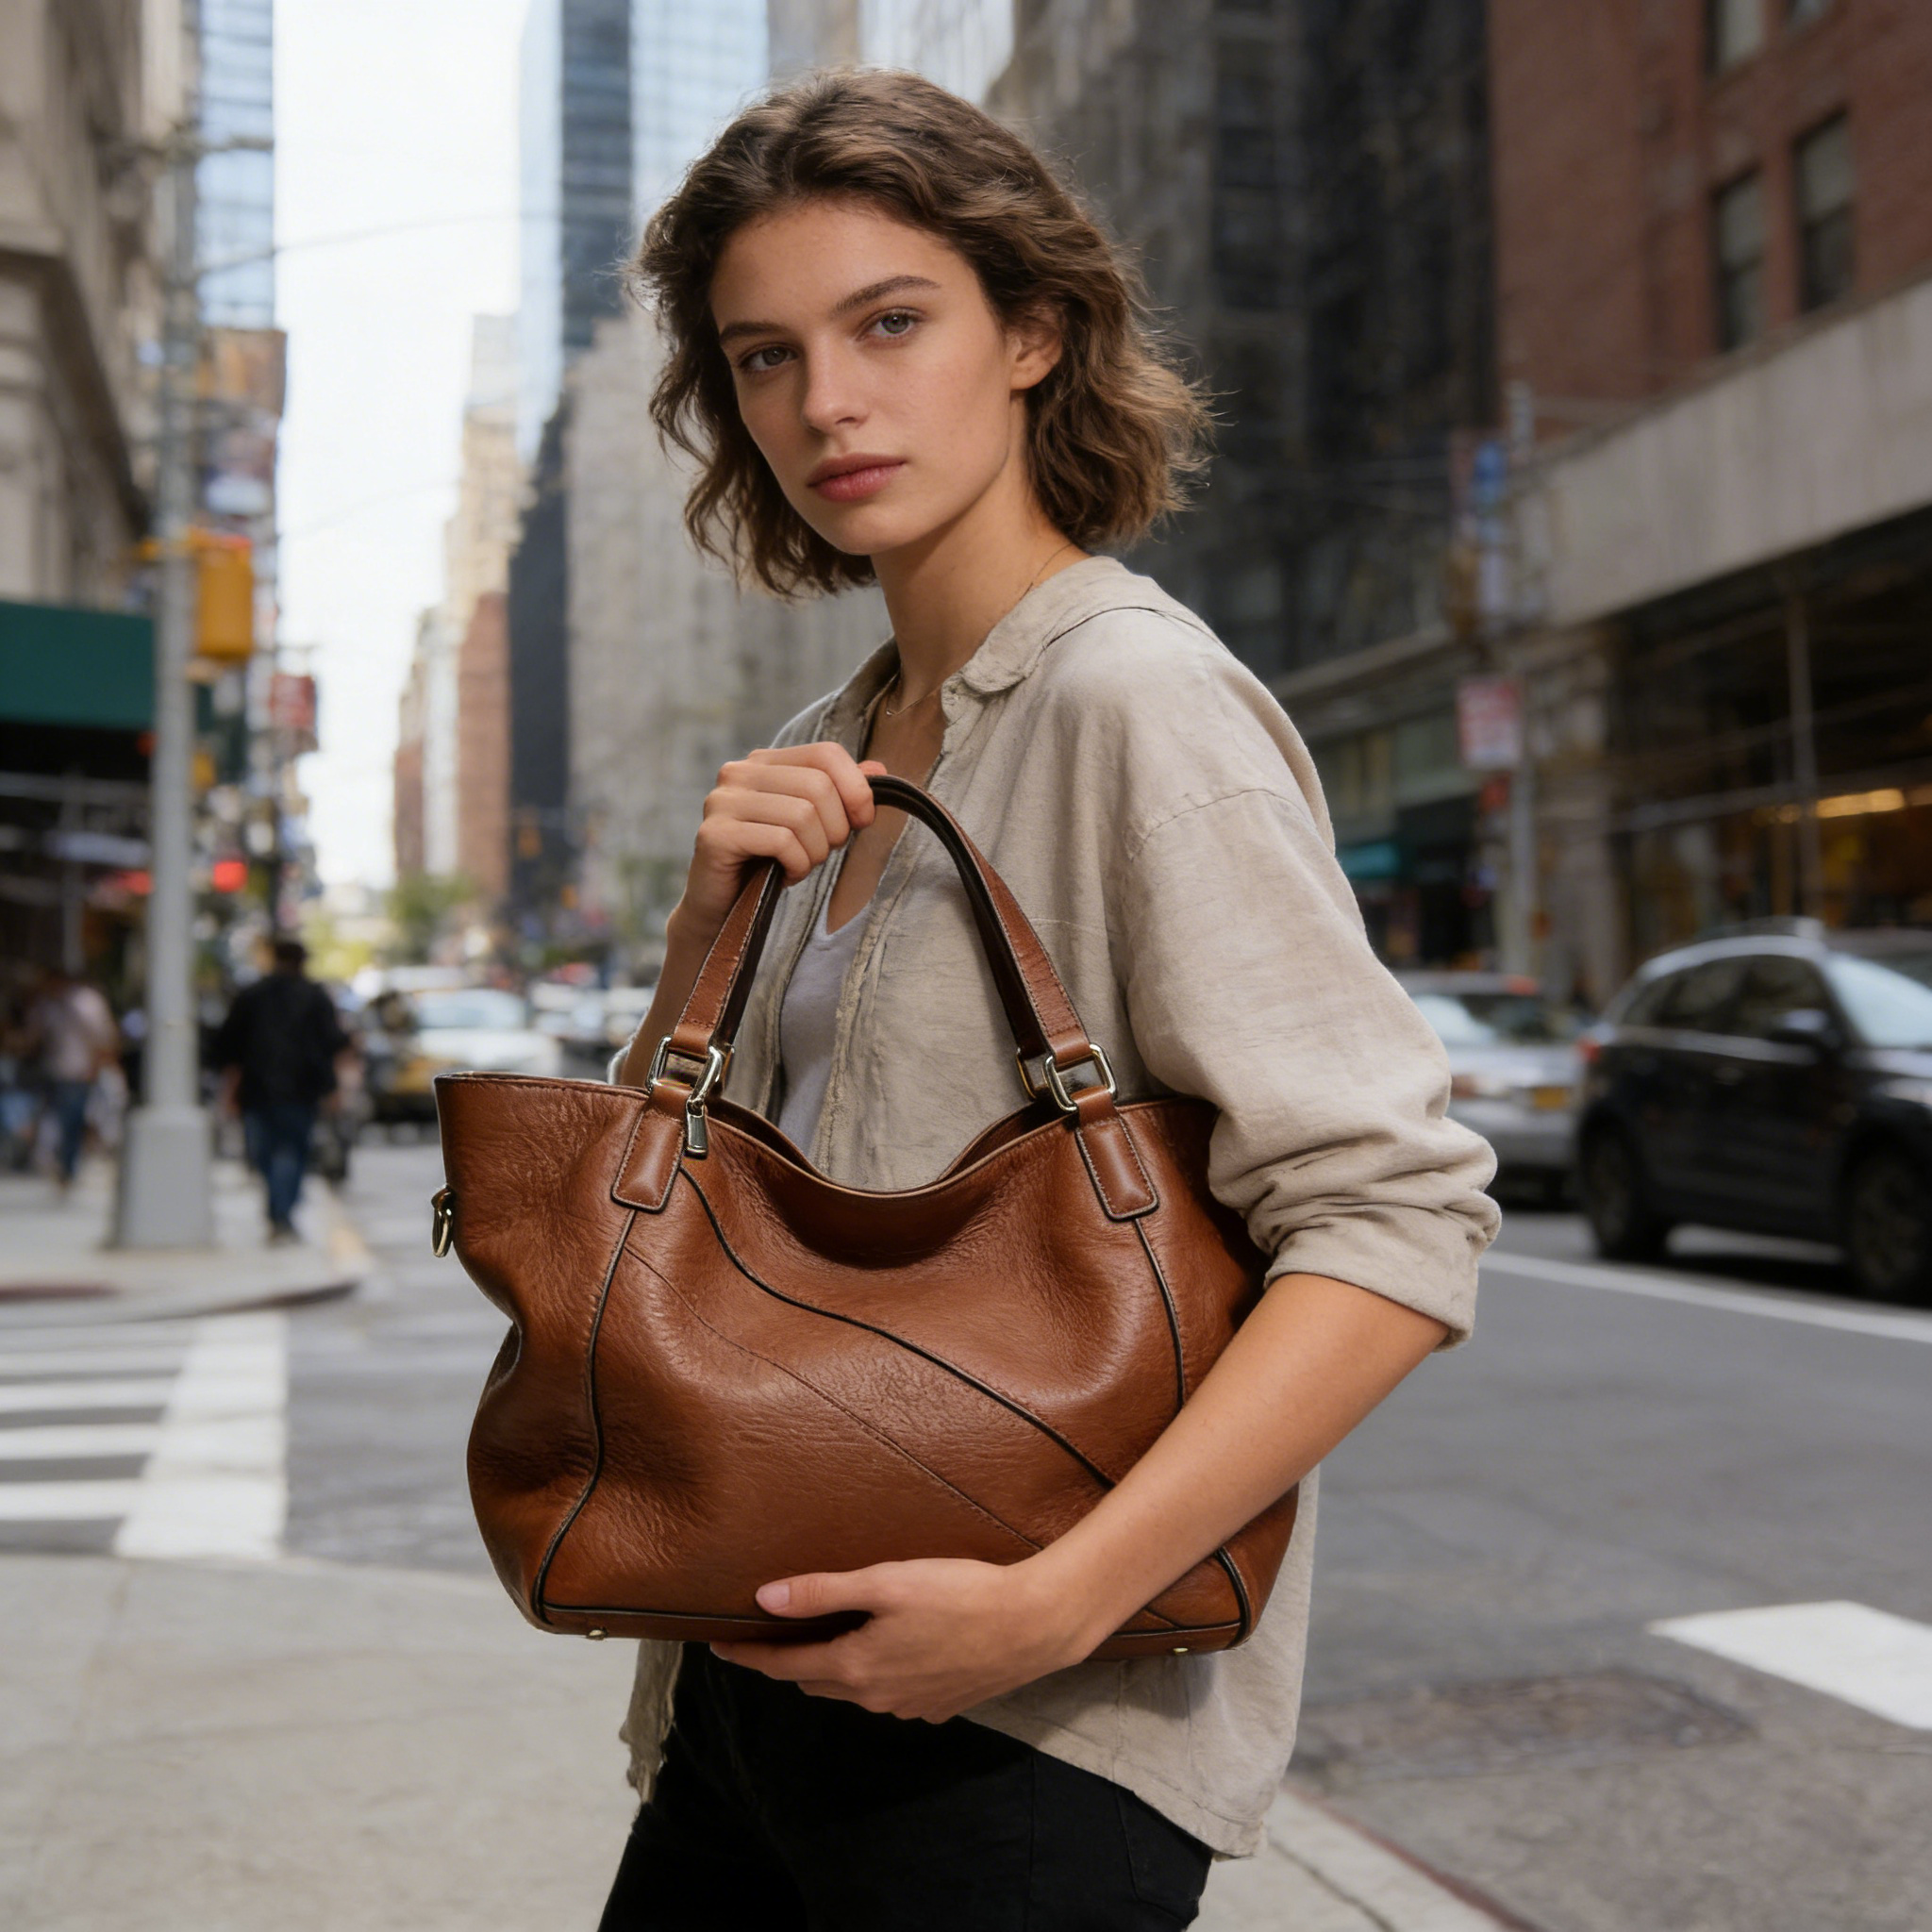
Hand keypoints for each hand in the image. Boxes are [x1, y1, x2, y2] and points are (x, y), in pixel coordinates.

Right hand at [675, 744, 888, 938]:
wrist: (724, 907)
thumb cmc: (770, 861)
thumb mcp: (812, 824)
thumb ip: (840, 793)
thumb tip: (878, 769)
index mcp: (764, 762)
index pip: (826, 753)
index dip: (856, 788)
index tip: (862, 822)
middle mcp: (739, 772)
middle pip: (818, 786)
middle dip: (835, 829)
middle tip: (820, 853)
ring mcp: (723, 801)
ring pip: (802, 815)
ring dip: (815, 852)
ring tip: (799, 865)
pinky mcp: (716, 835)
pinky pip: (781, 841)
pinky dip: (796, 865)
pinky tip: (783, 875)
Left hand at [709, 1556, 1097, 1722]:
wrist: (1033, 1625)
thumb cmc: (959, 1595)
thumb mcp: (886, 1583)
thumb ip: (823, 1592)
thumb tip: (765, 1598)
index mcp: (856, 1667)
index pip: (784, 1666)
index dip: (750, 1654)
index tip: (721, 1644)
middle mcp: (876, 1698)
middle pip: (816, 1682)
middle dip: (790, 1661)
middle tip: (774, 1632)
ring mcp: (910, 1707)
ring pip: (855, 1690)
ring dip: (835, 1668)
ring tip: (830, 1635)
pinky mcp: (940, 1705)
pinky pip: (892, 1694)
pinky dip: (876, 1675)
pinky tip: (890, 1648)